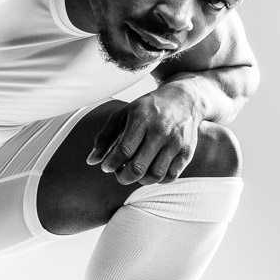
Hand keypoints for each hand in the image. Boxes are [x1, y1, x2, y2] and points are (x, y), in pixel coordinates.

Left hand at [86, 84, 201, 185]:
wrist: (184, 99)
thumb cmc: (147, 108)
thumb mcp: (123, 114)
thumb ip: (105, 137)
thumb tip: (92, 161)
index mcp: (142, 119)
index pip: (124, 150)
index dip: (111, 164)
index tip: (106, 167)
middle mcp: (161, 131)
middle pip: (138, 167)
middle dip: (123, 177)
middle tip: (119, 173)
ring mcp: (176, 142)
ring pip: (155, 175)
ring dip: (140, 180)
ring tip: (135, 172)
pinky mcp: (187, 152)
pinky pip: (171, 176)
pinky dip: (158, 180)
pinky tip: (151, 171)